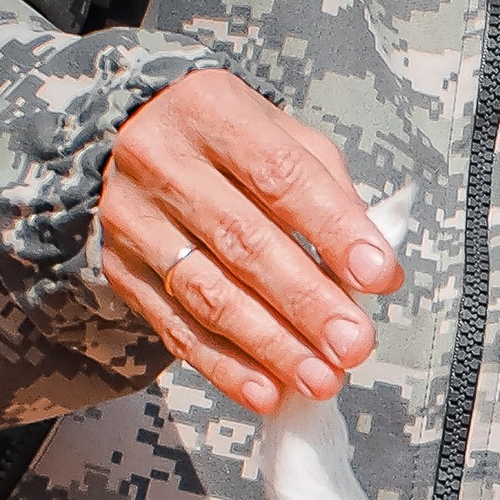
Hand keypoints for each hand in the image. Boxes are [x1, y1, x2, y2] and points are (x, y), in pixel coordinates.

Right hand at [99, 70, 403, 413]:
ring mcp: (133, 216)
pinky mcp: (120, 268)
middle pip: (242, 240)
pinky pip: (175, 326)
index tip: (377, 276)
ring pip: (207, 291)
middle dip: (305, 301)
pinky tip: (267, 390)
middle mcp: (161, 159)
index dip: (332, 229)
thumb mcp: (283, 139)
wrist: (137, 140)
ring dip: (270, 345)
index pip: (279, 175)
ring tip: (320, 377)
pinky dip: (225, 366)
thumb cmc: (233, 146)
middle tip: (353, 345)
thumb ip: (332, 194)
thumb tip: (378, 271)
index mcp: (211, 109)